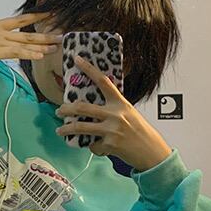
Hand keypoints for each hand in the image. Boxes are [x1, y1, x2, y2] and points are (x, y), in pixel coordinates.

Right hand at [0, 13, 62, 61]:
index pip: (23, 19)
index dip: (37, 17)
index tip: (49, 14)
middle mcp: (4, 32)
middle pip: (29, 33)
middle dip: (46, 35)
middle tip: (60, 35)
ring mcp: (3, 41)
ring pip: (27, 42)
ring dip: (42, 45)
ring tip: (56, 47)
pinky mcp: (0, 51)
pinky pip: (18, 52)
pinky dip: (30, 54)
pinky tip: (40, 56)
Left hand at [55, 56, 171, 171]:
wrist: (151, 151)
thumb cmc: (140, 132)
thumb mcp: (129, 113)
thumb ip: (113, 108)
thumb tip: (91, 109)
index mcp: (120, 103)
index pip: (103, 81)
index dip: (89, 68)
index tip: (77, 59)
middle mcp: (115, 114)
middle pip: (83, 107)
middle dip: (66, 108)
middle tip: (59, 110)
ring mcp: (111, 130)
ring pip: (81, 127)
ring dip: (67, 129)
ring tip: (59, 130)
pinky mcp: (109, 145)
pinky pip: (93, 145)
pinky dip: (93, 147)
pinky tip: (100, 147)